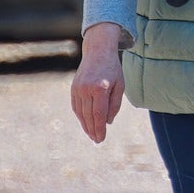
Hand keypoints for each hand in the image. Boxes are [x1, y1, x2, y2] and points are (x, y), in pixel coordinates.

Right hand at [71, 22, 125, 142]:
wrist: (98, 51)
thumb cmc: (112, 69)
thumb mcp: (120, 86)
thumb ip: (114, 105)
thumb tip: (107, 122)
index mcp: (100, 88)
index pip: (99, 114)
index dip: (100, 129)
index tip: (101, 139)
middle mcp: (86, 89)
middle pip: (88, 116)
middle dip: (93, 130)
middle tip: (97, 141)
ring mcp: (78, 88)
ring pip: (81, 113)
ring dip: (86, 125)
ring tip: (92, 135)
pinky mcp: (73, 88)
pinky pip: (76, 106)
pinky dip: (80, 116)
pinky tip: (86, 123)